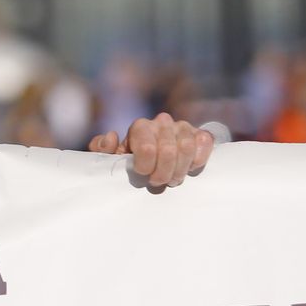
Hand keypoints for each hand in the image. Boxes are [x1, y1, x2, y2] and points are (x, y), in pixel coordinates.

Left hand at [88, 112, 213, 187]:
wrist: (156, 161)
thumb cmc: (132, 160)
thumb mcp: (111, 157)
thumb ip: (101, 149)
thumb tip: (111, 136)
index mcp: (140, 126)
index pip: (146, 147)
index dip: (145, 166)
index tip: (142, 174)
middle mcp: (162, 122)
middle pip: (168, 151)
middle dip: (162, 173)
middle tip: (158, 182)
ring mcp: (183, 127)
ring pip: (187, 148)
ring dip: (179, 169)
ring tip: (172, 178)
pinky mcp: (200, 134)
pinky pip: (205, 142)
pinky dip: (198, 158)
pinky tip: (189, 167)